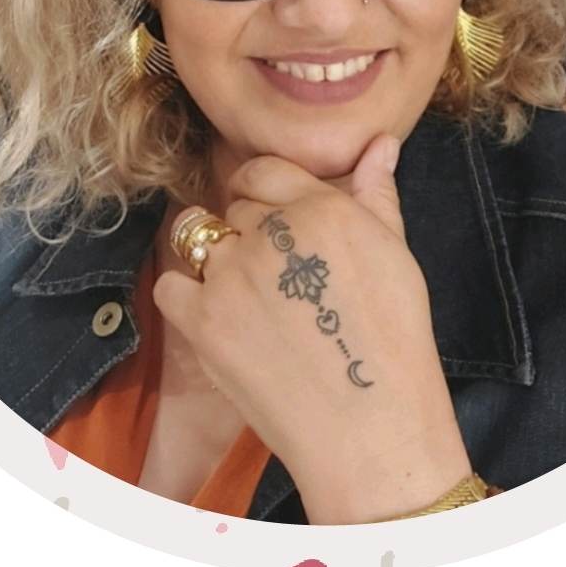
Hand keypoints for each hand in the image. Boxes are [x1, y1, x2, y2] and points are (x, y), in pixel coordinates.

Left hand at [152, 133, 470, 520]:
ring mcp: (232, 274)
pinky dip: (186, 297)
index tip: (267, 212)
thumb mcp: (395, 252)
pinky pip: (170, 286)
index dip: (263, 190)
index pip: (265, 170)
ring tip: (247, 298)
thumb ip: (377, 192)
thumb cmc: (393, 338)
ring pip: (199, 239)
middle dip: (248, 230)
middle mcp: (271, 231)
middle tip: (275, 274)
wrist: (370, 423)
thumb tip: (380, 143)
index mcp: (320, 207)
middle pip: (235, 206)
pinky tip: (218, 317)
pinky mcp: (202, 320)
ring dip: (216, 260)